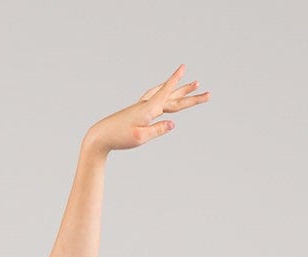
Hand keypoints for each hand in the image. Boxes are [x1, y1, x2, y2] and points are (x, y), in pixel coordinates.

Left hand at [85, 64, 209, 154]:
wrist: (100, 137)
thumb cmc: (119, 138)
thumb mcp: (140, 138)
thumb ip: (157, 130)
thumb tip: (173, 124)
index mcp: (148, 110)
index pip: (166, 92)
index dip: (175, 80)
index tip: (184, 67)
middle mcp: (147, 105)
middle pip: (173, 98)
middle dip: (190, 95)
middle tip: (208, 93)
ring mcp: (143, 107)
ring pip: (166, 95)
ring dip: (180, 90)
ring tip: (193, 84)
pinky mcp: (139, 111)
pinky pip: (157, 98)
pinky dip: (166, 92)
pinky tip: (168, 93)